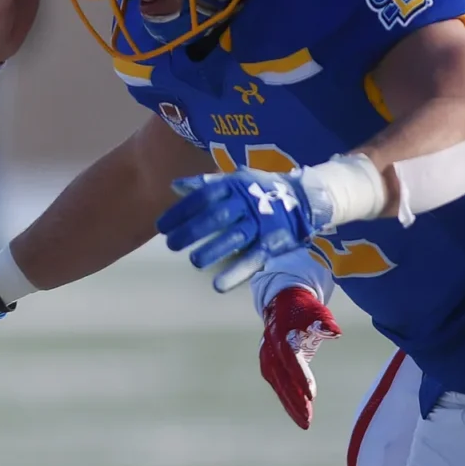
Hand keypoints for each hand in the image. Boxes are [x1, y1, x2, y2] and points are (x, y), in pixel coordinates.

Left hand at [160, 170, 319, 292]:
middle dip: (192, 231)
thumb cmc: (259, 189)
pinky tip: (218, 285)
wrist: (303, 197)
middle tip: (171, 245)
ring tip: (194, 261)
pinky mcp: (273, 243)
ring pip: (235, 237)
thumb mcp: (235, 180)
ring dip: (213, 250)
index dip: (181, 211)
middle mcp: (247, 203)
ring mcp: (262, 223)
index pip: (203, 197)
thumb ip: (206, 184)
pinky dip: (236, 273)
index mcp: (235, 186)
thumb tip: (175, 186)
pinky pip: (253, 259)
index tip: (161, 226)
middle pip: (217, 217)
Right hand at [258, 284, 341, 428]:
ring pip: (279, 386)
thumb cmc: (304, 308)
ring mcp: (267, 359)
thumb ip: (324, 323)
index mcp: (280, 335)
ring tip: (305, 423)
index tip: (311, 394)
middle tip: (307, 419)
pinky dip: (288, 400)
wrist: (282, 303)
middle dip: (294, 400)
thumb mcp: (316, 311)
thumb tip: (335, 332)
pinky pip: (279, 386)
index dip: (300, 376)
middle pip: (281, 379)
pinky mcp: (270, 366)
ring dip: (290, 405)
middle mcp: (270, 350)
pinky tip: (299, 414)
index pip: (289, 359)